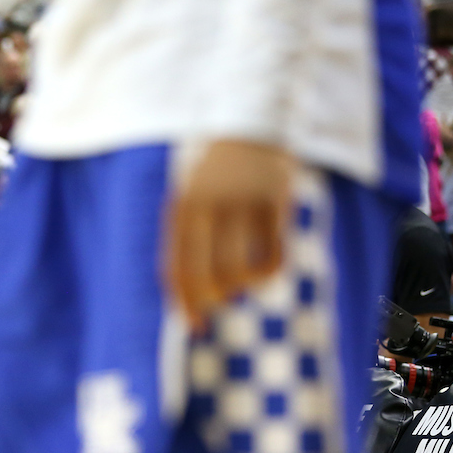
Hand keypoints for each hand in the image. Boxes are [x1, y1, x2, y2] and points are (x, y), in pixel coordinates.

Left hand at [167, 139, 294, 330]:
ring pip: (237, 270)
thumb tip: (186, 297)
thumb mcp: (188, 202)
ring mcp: (242, 203)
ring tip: (241, 284)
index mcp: (180, 210)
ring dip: (240, 288)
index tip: (194, 325)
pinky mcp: (275, 202)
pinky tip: (265, 272)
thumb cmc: (214, 177)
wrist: (251, 127)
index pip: (177, 270)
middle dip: (210, 301)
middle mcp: (208, 207)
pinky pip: (273, 256)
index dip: (185, 304)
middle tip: (219, 303)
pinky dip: (268, 274)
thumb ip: (184, 243)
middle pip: (205, 276)